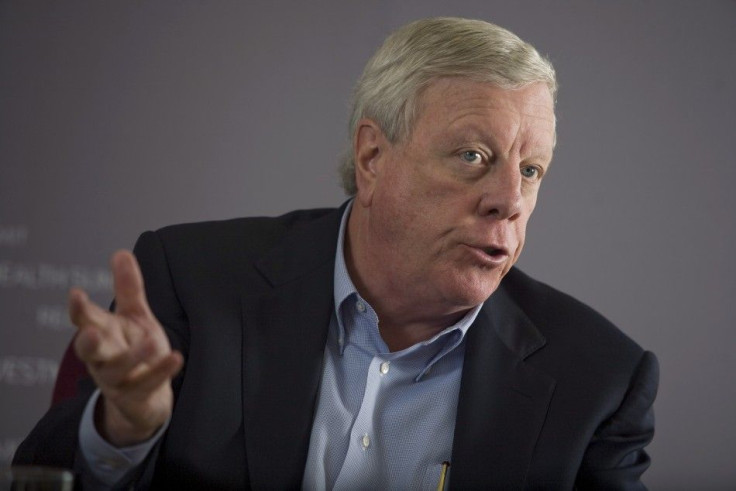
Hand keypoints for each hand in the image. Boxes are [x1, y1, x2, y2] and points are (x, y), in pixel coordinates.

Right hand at [69, 250, 183, 446]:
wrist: (146, 398)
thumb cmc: (136, 350)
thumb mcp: (135, 316)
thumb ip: (128, 288)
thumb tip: (120, 252)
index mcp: (102, 334)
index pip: (85, 320)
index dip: (79, 309)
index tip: (76, 294)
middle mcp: (103, 358)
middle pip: (90, 351)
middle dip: (87, 341)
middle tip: (89, 332)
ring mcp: (118, 380)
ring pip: (118, 369)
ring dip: (132, 356)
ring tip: (151, 341)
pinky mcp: (137, 395)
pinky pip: (148, 383)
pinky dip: (162, 371)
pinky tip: (177, 357)